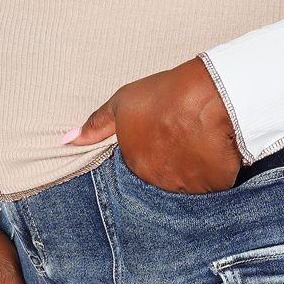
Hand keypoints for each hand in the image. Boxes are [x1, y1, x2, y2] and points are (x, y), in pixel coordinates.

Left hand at [62, 56, 242, 193]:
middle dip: (169, 162)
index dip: (150, 148)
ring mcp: (187, 188)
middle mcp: (158, 182)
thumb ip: (96, 125)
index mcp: (134, 164)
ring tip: (199, 142)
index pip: (138, 166)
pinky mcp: (214, 188)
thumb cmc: (165, 95)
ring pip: (187, 184)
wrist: (210, 96)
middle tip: (181, 138)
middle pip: (161, 177)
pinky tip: (216, 152)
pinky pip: (213, 185)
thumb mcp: (123, 102)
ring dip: (191, 170)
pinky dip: (214, 173)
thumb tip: (66, 140)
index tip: (161, 134)